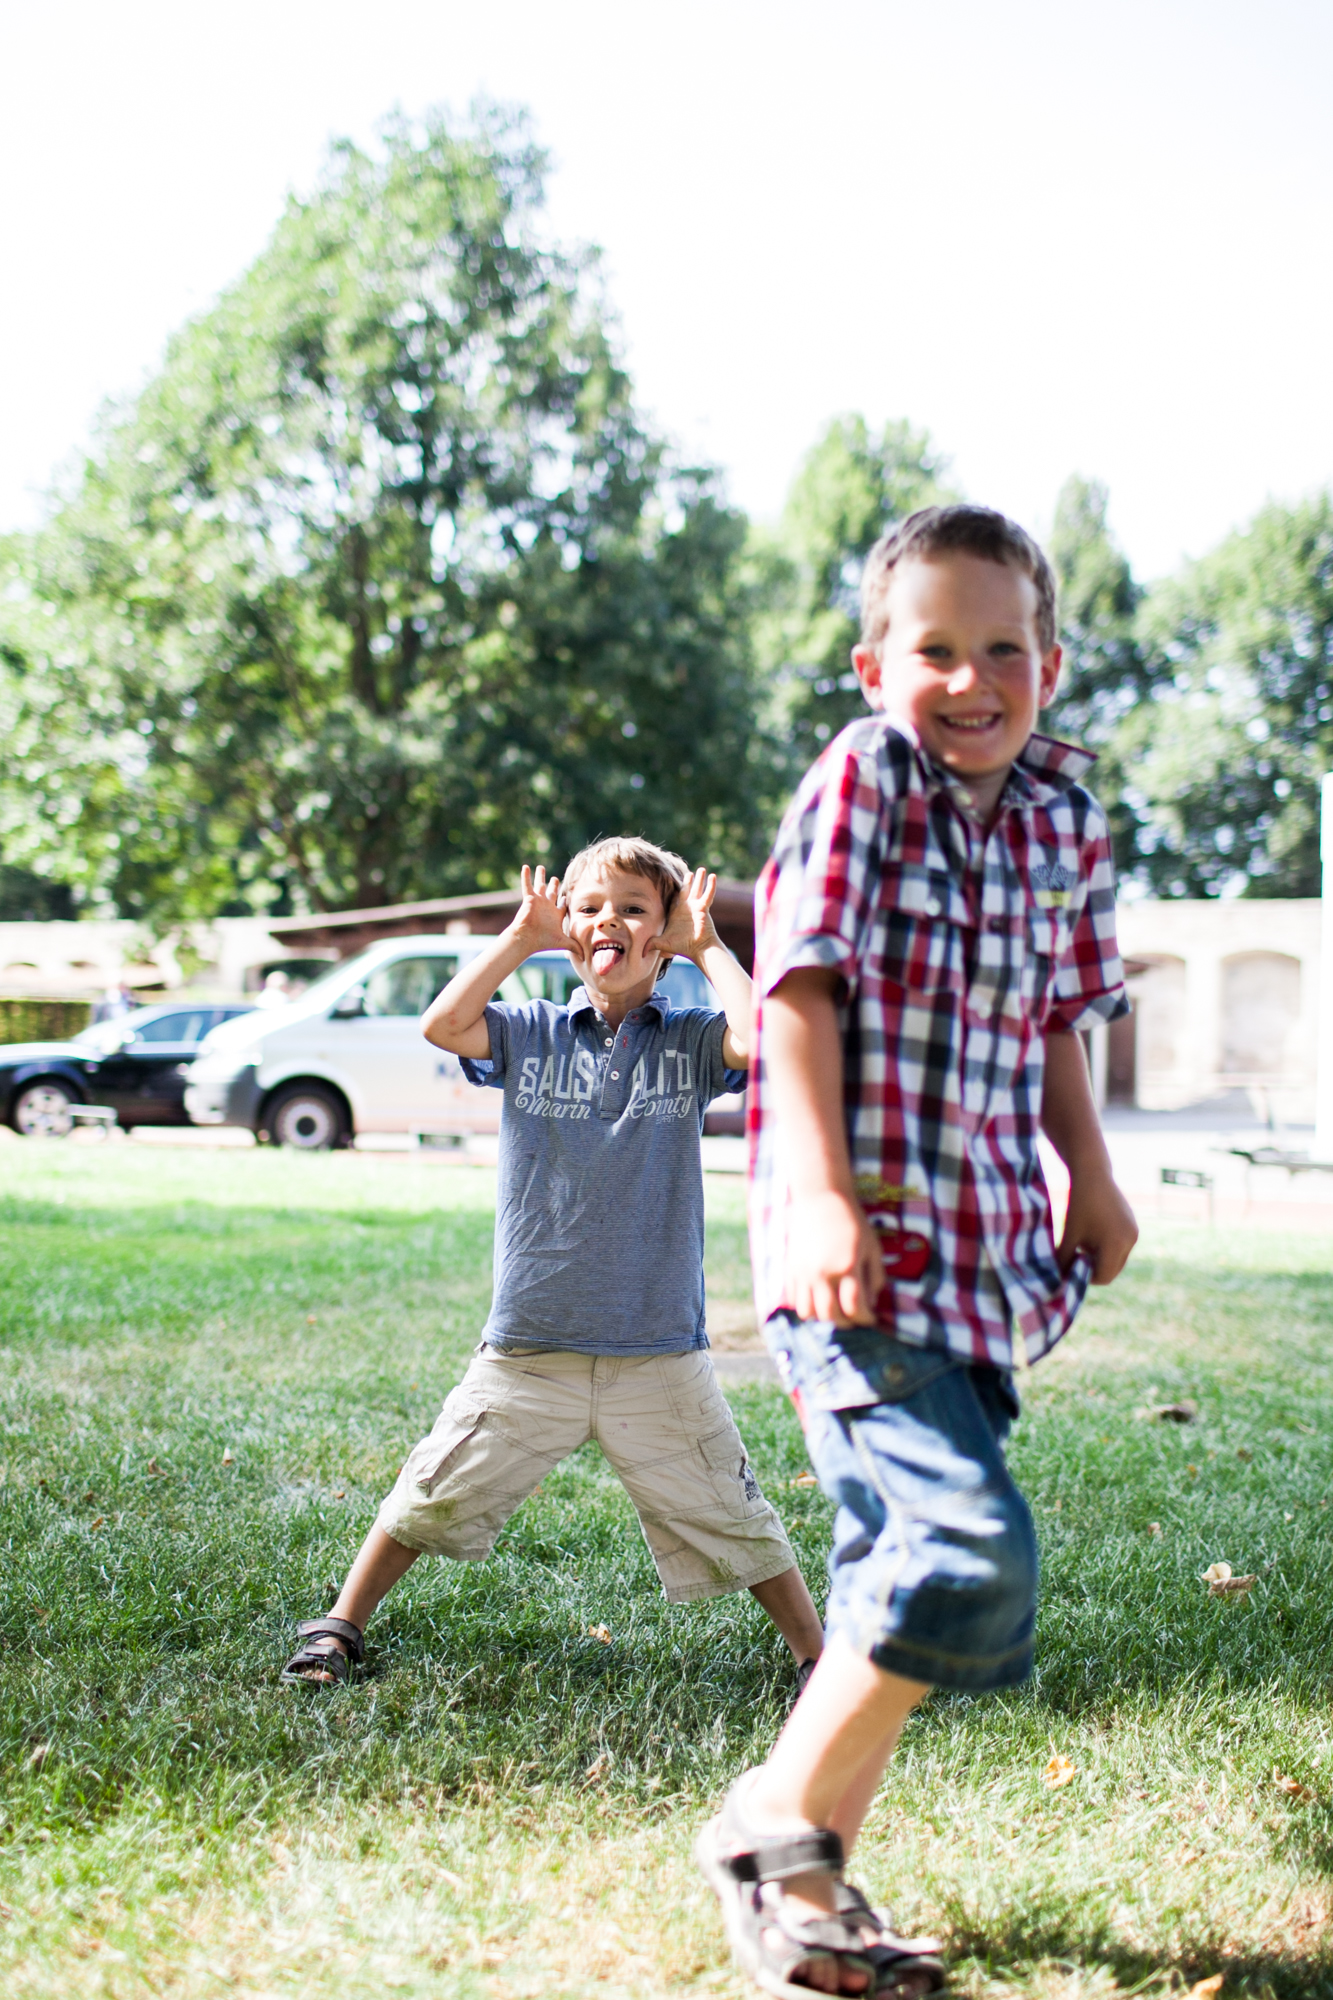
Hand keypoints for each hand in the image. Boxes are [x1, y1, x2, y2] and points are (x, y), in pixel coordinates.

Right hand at [508, 865, 582, 962]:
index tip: (568, 896)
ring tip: (541, 867)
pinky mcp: (529, 899)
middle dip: (554, 886)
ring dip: (540, 877)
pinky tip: (525, 866)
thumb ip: (574, 947)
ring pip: (540, 886)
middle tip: (555, 878)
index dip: (565, 900)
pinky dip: (526, 876)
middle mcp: (547, 906)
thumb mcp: (563, 942)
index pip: (562, 905)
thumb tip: (586, 958)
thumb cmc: (544, 941)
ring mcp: (538, 901)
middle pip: (551, 893)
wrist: (528, 939)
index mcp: (556, 915)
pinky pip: (527, 885)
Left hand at [650, 866, 719, 967]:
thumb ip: (652, 944)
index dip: (672, 891)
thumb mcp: (663, 943)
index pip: (674, 898)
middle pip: (686, 891)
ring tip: (702, 869)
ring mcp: (696, 907)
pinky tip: (713, 875)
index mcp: (677, 913)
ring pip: (697, 889)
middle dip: (688, 882)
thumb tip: (641, 952)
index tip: (669, 881)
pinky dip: (710, 885)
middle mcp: (687, 908)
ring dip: (699, 879)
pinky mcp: (703, 908)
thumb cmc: (683, 947)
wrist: (698, 949)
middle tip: (689, 873)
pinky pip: (708, 894)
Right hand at [787, 1190, 884, 1325]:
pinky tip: (818, 1299)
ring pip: (809, 1313)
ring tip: (834, 1310)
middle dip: (846, 1322)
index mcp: (846, 1266)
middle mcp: (822, 1273)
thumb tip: (871, 1302)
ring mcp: (803, 1272)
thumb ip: (875, 1276)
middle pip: (831, 1315)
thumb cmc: (851, 1220)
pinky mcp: (791, 1269)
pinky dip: (807, 1306)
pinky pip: (794, 1300)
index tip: (871, 1318)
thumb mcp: (871, 1247)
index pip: (855, 1307)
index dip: (866, 1318)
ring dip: (823, 1318)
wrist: (820, 1198)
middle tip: (855, 1318)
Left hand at [1057, 1168, 1137, 1282]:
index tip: (1070, 1265)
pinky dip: (1107, 1247)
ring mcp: (1134, 1233)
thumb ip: (1064, 1259)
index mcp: (1116, 1244)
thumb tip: (1059, 1279)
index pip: (1103, 1276)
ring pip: (1117, 1259)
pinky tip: (1092, 1233)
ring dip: (1101, 1258)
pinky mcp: (1133, 1226)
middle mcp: (1130, 1241)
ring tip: (1082, 1243)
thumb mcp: (1069, 1234)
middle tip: (1075, 1257)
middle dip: (1094, 1269)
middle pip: (1112, 1270)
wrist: (1093, 1173)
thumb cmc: (1078, 1204)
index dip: (1085, 1277)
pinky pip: (1121, 1246)